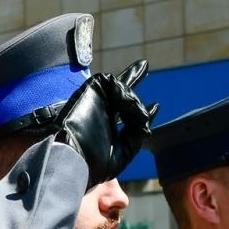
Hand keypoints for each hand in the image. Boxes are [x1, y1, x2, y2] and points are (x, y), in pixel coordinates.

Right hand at [53, 60, 157, 186]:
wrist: (72, 160)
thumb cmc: (93, 163)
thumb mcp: (124, 151)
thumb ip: (137, 133)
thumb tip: (149, 112)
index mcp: (106, 126)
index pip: (125, 112)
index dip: (140, 109)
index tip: (156, 105)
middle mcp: (101, 110)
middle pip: (120, 90)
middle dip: (132, 76)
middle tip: (144, 65)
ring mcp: (96, 99)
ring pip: (123, 91)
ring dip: (135, 105)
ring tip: (141, 118)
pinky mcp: (91, 89)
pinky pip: (115, 84)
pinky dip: (126, 96)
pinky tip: (131, 108)